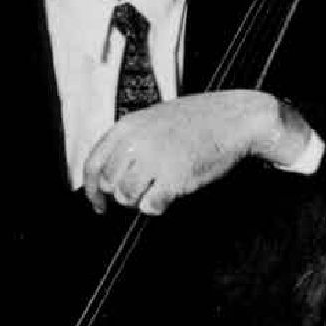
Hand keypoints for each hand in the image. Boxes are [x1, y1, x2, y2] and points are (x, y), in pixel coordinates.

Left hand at [77, 89, 312, 214]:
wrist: (234, 119)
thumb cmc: (198, 119)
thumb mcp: (154, 119)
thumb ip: (130, 140)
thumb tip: (112, 172)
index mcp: (127, 126)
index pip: (93, 164)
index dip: (92, 190)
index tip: (98, 204)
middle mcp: (136, 143)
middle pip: (109, 184)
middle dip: (121, 195)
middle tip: (140, 193)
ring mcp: (153, 161)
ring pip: (126, 197)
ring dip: (139, 201)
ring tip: (157, 191)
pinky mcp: (173, 179)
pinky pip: (150, 206)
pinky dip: (157, 206)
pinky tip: (169, 195)